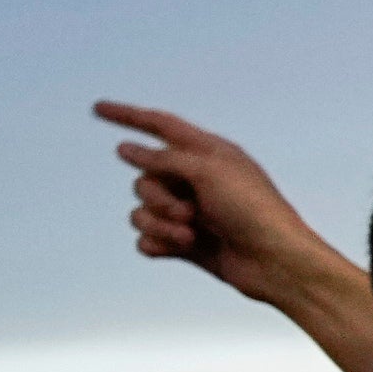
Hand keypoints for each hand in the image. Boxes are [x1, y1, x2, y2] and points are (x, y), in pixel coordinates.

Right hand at [99, 102, 348, 310]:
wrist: (275, 263)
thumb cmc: (253, 211)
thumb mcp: (208, 172)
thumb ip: (163, 158)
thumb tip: (126, 149)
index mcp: (208, 153)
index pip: (160, 125)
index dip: (127, 116)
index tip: (97, 108)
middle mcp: (196, 180)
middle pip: (143, 178)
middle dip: (157, 197)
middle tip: (191, 212)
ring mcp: (189, 212)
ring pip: (141, 211)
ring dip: (160, 224)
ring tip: (192, 234)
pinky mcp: (184, 243)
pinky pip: (146, 239)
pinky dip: (159, 244)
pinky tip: (181, 249)